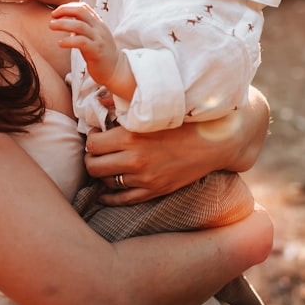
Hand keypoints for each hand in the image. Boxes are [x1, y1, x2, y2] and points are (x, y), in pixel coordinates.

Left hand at [49, 2, 126, 95]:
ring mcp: (98, 39)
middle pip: (81, 12)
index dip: (68, 7)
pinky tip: (60, 43)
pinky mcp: (96, 51)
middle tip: (52, 16)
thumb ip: (83, 28)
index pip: (83, 7)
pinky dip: (69, 41)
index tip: (56, 12)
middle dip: (64, 10)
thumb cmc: (101, 54)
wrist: (116, 71)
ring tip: (51, 26)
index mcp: (98, 24)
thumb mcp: (93, 37)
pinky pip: (81, 42)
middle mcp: (99, 28)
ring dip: (63, 24)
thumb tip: (66, 22)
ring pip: (79, 25)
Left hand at [83, 92, 265, 205]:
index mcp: (131, 136)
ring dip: (102, 174)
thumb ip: (124, 109)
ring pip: (106, 182)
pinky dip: (109, 197)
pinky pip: (123, 200)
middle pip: (93, 165)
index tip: (97, 134)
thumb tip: (101, 104)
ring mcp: (144, 179)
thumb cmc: (184, 121)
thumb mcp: (152, 112)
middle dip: (92, 157)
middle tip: (97, 151)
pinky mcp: (154, 191)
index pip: (92, 143)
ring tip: (107, 164)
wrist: (214, 142)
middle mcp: (134, 160)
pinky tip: (105, 192)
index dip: (91, 138)